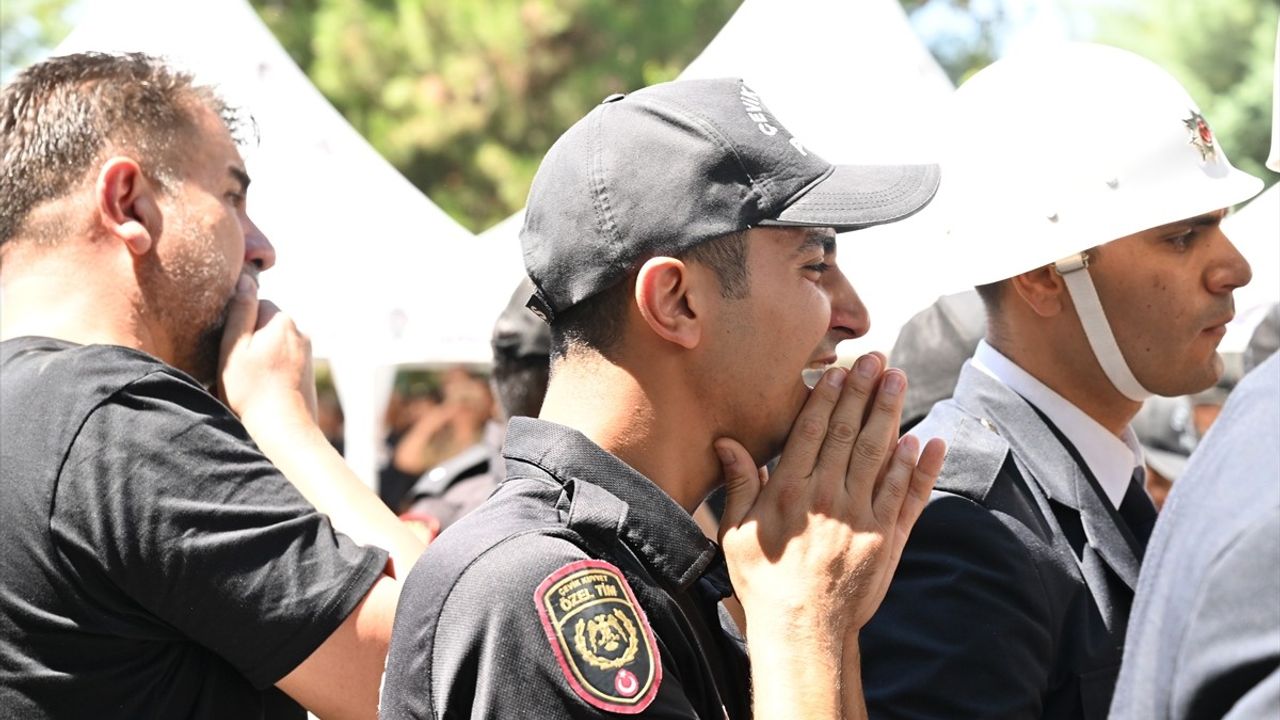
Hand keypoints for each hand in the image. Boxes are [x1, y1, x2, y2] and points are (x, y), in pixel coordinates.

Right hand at [217, 274, 318, 430]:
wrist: (284, 427)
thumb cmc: (251, 389)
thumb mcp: (235, 347)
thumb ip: (240, 312)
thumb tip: (245, 280)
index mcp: (282, 321)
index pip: (255, 306)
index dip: (239, 327)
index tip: (233, 349)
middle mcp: (300, 332)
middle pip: (266, 325)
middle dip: (253, 340)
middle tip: (240, 366)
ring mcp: (307, 353)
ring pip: (276, 344)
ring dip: (263, 356)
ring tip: (252, 380)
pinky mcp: (308, 371)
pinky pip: (285, 361)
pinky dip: (274, 369)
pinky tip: (265, 387)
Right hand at [715, 354, 944, 638]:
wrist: (803, 632)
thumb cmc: (763, 584)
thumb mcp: (736, 534)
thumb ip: (738, 485)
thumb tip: (728, 443)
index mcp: (789, 493)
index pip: (811, 432)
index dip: (826, 397)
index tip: (837, 370)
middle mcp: (827, 498)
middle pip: (848, 433)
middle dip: (863, 392)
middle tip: (876, 359)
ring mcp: (861, 518)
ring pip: (880, 455)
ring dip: (890, 414)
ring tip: (899, 381)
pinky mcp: (887, 539)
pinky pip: (906, 495)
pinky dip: (917, 467)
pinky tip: (925, 440)